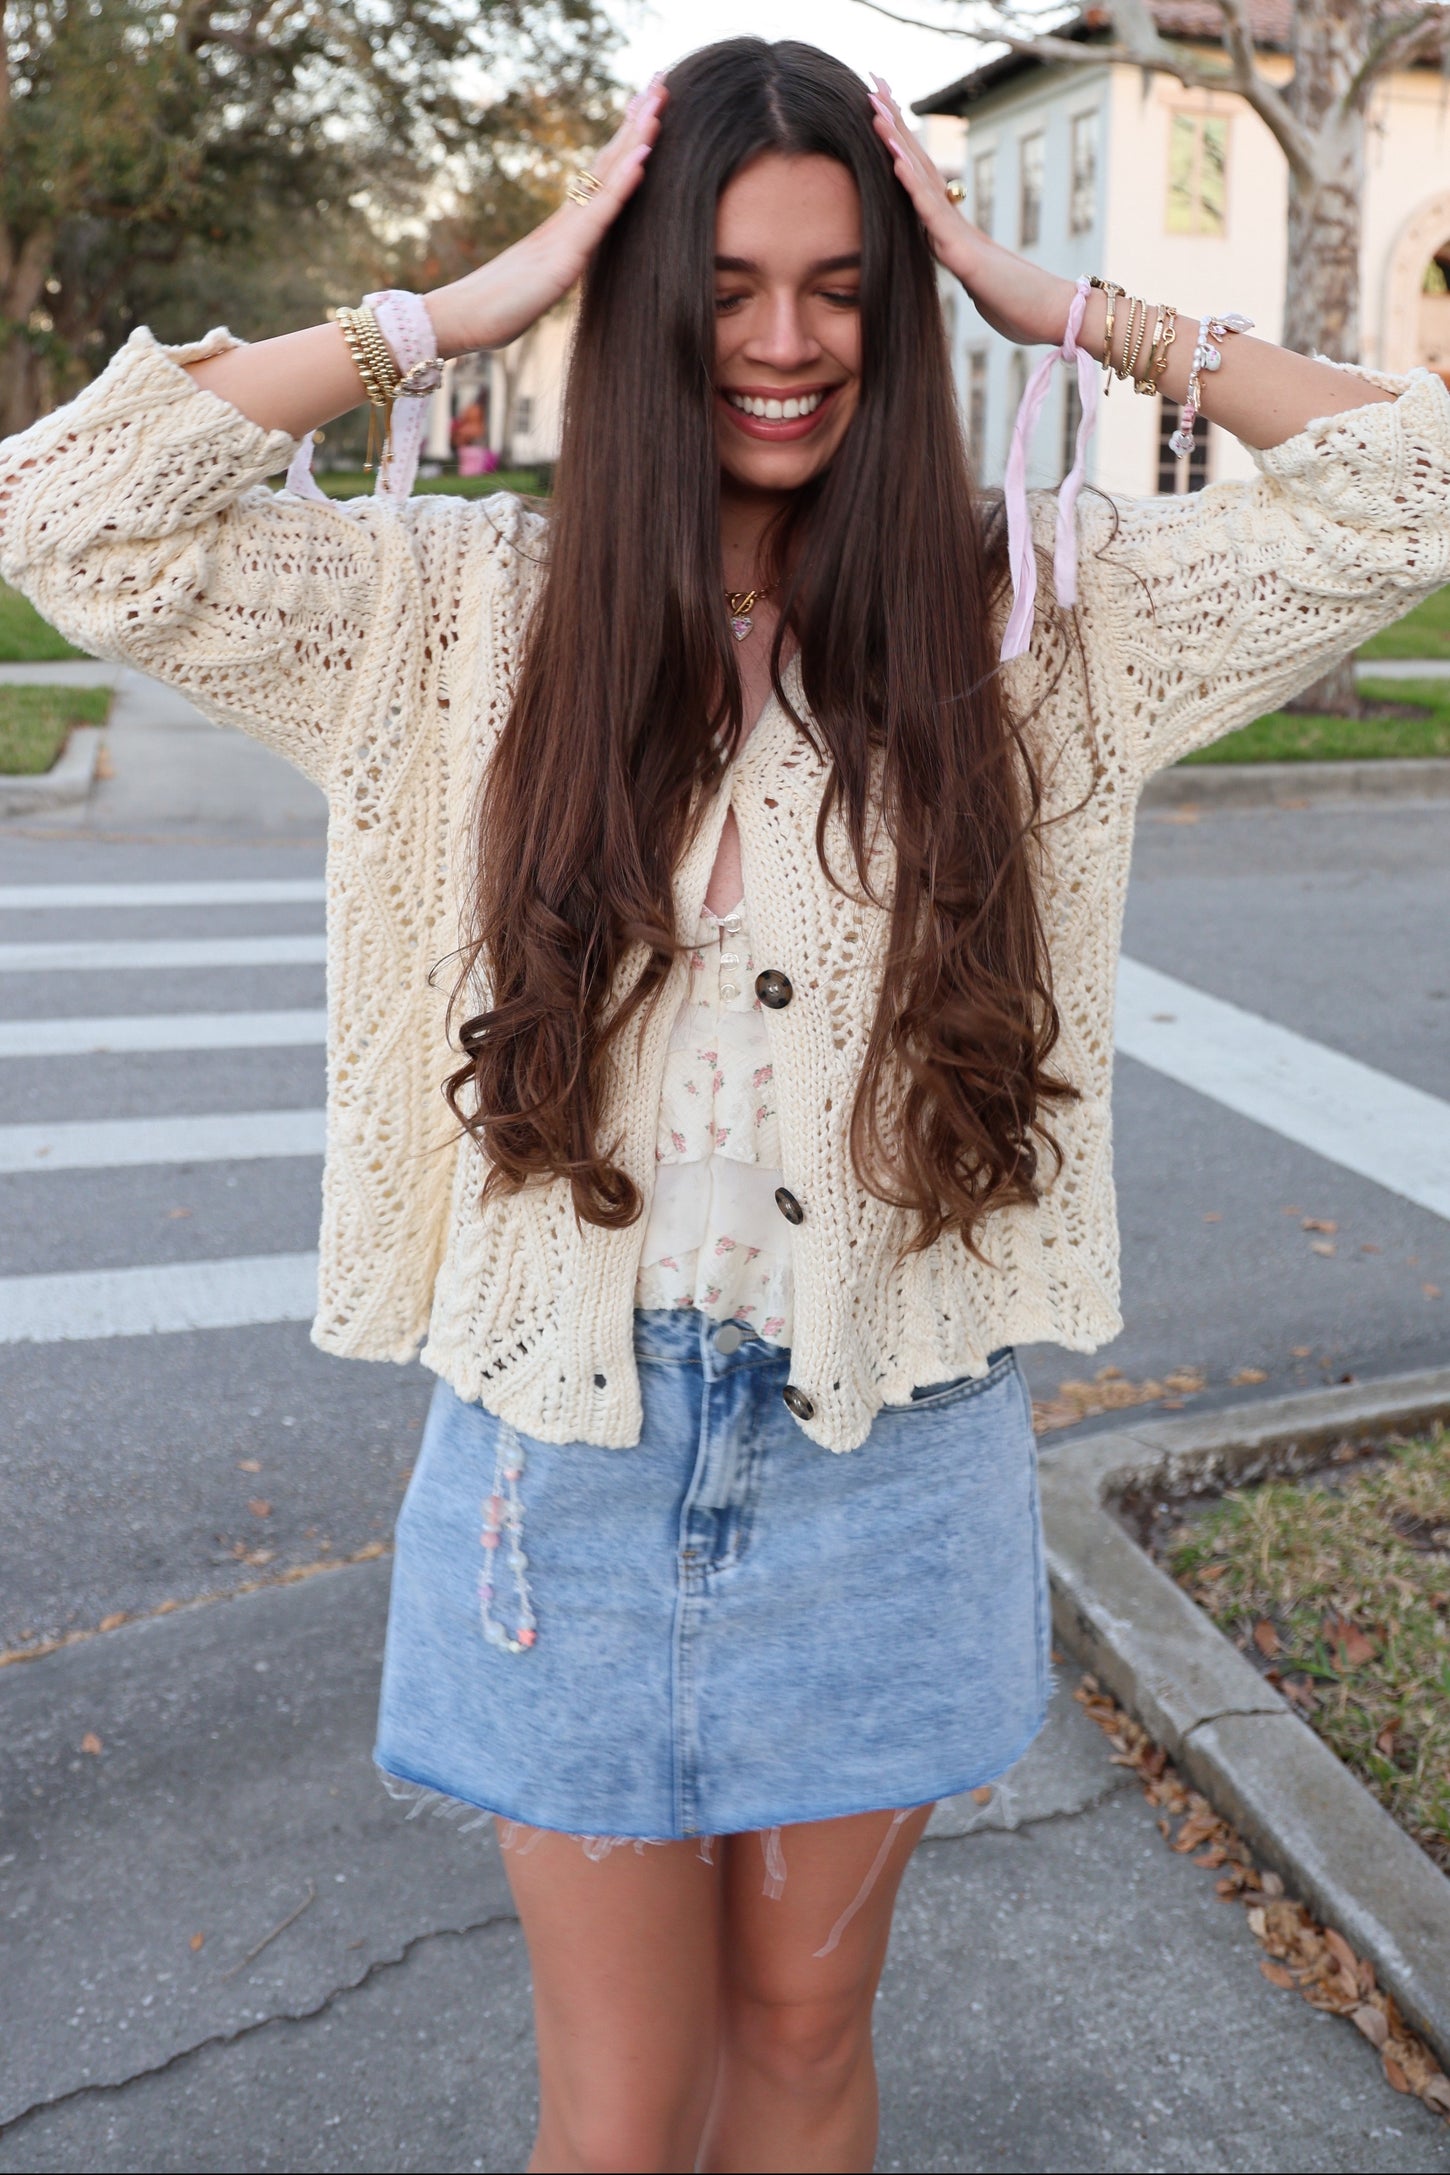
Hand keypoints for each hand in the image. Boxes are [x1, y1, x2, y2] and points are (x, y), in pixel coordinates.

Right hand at [426, 80, 667, 358]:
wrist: (458, 319)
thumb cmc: (494, 308)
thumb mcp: (540, 283)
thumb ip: (557, 267)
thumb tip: (566, 265)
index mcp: (566, 226)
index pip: (602, 173)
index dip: (626, 139)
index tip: (647, 105)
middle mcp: (567, 219)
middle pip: (608, 160)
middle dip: (636, 121)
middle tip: (660, 80)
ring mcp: (566, 233)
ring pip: (608, 175)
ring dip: (636, 137)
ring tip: (658, 100)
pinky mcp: (565, 255)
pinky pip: (600, 212)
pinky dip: (623, 181)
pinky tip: (644, 153)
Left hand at [867, 77, 1074, 349]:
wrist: (1053, 317)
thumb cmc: (1020, 306)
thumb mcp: (981, 285)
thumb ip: (969, 270)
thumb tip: (967, 266)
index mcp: (952, 232)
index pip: (920, 181)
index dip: (900, 145)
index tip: (880, 111)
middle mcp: (952, 224)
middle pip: (918, 166)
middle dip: (894, 126)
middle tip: (874, 84)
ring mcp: (957, 235)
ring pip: (921, 181)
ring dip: (897, 144)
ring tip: (875, 106)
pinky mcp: (963, 254)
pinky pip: (933, 216)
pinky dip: (913, 187)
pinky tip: (895, 160)